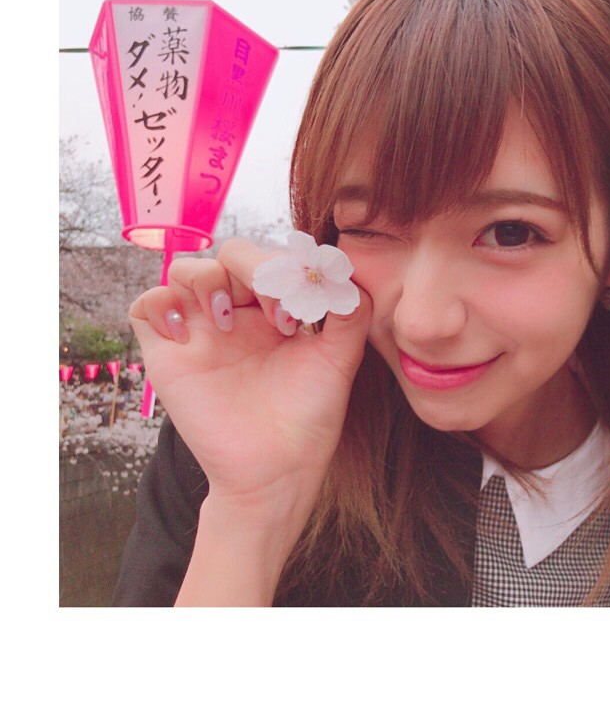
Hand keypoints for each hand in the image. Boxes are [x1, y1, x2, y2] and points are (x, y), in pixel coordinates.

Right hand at [129, 238, 371, 530]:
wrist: (276, 469)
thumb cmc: (309, 417)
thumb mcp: (339, 359)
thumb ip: (350, 313)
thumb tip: (341, 273)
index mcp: (275, 311)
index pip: (272, 259)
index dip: (286, 269)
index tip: (302, 310)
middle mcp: (237, 315)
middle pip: (229, 255)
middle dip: (252, 268)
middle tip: (274, 313)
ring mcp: (201, 332)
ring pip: (185, 271)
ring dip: (207, 278)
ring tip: (228, 317)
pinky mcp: (168, 355)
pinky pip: (145, 307)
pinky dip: (160, 303)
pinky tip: (191, 332)